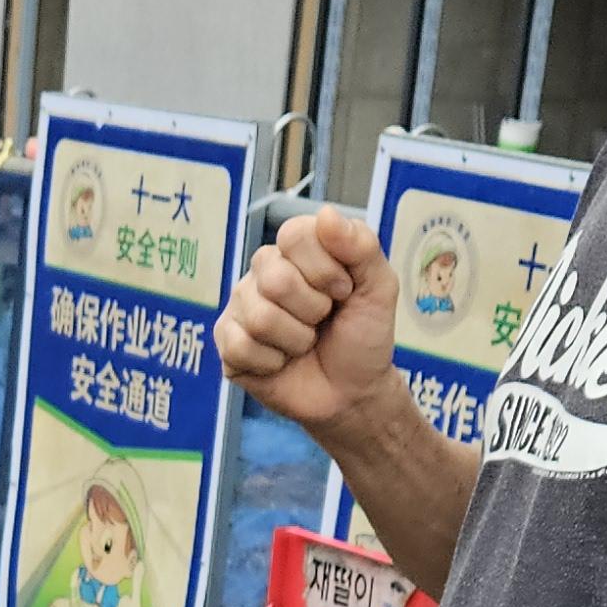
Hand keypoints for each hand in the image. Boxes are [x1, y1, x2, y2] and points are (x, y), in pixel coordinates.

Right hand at [211, 207, 401, 438]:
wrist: (353, 392)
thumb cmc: (363, 336)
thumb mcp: (378, 288)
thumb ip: (361, 247)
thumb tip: (326, 214)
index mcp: (296, 251)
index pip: (294, 236)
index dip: (326, 270)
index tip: (344, 291)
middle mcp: (263, 272)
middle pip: (275, 279)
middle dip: (313, 310)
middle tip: (323, 321)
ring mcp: (242, 307)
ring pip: (260, 317)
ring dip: (296, 340)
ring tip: (305, 343)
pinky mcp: (228, 344)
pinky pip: (240, 347)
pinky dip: (272, 362)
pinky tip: (282, 362)